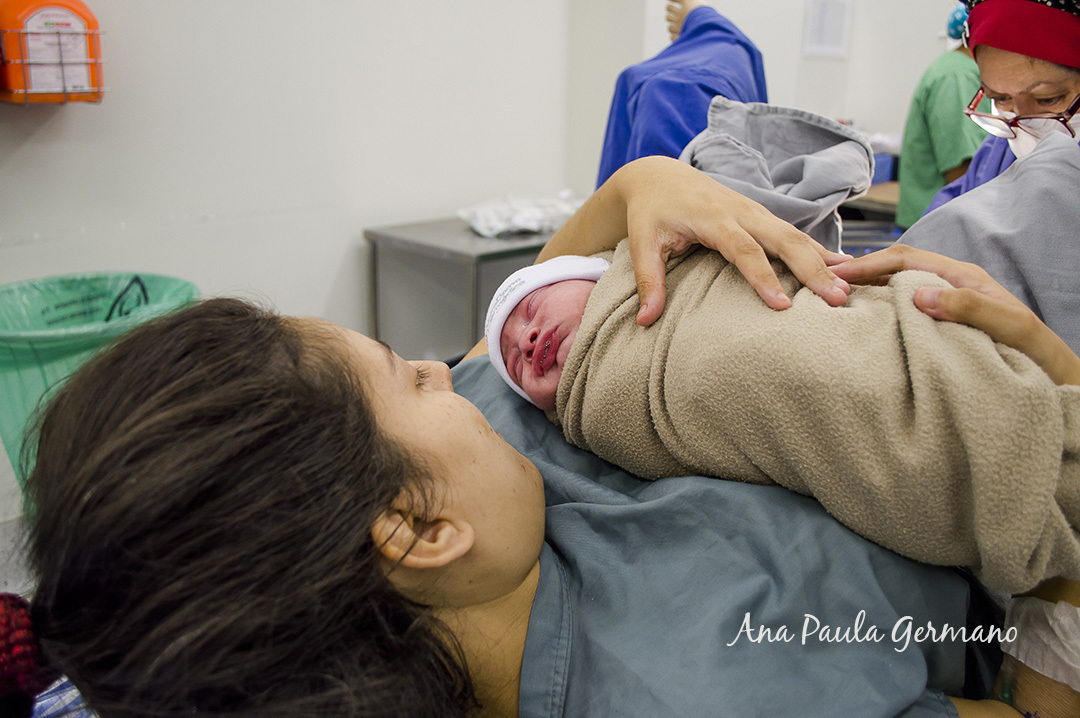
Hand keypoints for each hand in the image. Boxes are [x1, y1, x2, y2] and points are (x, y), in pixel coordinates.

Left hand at [616, 157, 851, 324]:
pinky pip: (795, 232)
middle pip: (784, 239)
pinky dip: (820, 250)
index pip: (744, 250)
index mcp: (713, 217)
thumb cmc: (651, 212)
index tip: (782, 306)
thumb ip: (647, 281)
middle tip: (836, 299)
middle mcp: (741, 211)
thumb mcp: (642, 244)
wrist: (659, 176)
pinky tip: (844, 268)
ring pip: (796, 234)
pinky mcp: (762, 215)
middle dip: (812, 269)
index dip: (763, 278)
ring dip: (824, 260)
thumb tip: (644, 321)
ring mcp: (755, 211)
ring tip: (850, 288)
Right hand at [832, 245, 1079, 385]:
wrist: (1051, 375)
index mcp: (963, 277)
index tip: (838, 273)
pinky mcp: (940, 321)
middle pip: (897, 266)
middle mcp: (951, 284)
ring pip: (898, 283)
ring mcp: (945, 302)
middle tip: (825, 278)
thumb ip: (966, 306)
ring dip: (867, 285)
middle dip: (861, 269)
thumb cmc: (1033, 351)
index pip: (907, 259)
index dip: (870, 263)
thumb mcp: (1005, 325)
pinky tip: (861, 315)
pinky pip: (903, 305)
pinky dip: (878, 303)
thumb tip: (917, 294)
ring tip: (834, 293)